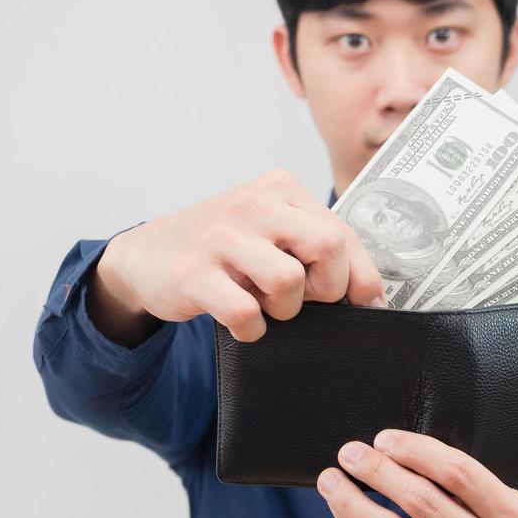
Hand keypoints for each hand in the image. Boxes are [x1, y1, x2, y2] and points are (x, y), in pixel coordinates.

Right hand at [94, 168, 385, 342]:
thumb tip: (372, 296)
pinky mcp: (194, 274)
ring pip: (288, 282)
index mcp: (278, 188)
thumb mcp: (268, 231)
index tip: (367, 303)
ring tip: (265, 304)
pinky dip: (251, 329)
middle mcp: (251, 204)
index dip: (361, 275)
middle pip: (327, 247)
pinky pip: (246, 313)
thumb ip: (316, 247)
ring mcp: (220, 237)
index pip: (341, 231)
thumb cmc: (221, 248)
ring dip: (285, 309)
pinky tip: (241, 320)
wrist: (145, 255)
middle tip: (305, 300)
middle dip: (327, 288)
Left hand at [317, 429, 517, 517]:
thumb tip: (396, 449)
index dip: (414, 450)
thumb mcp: (509, 501)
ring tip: (331, 480)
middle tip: (350, 451)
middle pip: (420, 503)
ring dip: (353, 503)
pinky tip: (343, 509)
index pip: (457, 473)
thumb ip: (464, 483)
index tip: (384, 438)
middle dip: (378, 471)